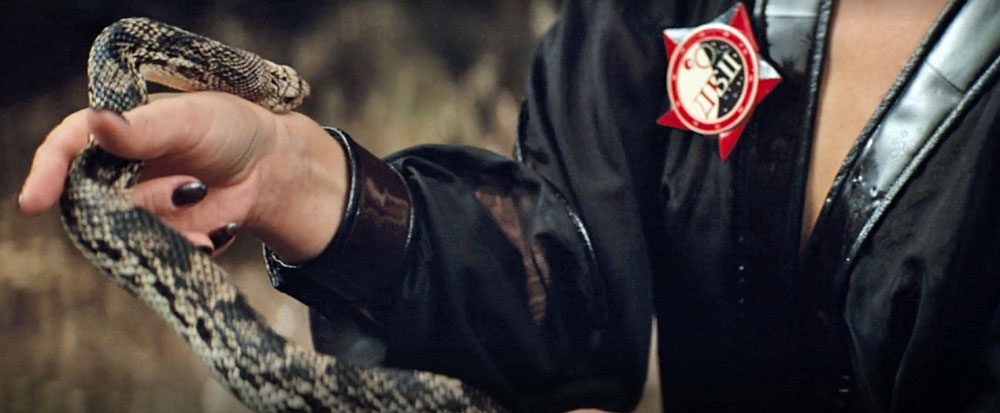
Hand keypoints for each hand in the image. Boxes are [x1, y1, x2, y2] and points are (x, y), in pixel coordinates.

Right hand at [18, 91, 347, 261]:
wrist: (270, 166)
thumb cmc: (229, 127)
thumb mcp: (189, 118)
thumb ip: (143, 129)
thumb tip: (96, 123)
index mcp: (112, 132)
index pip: (65, 149)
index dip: (46, 173)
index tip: (34, 201)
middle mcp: (114, 173)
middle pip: (92, 200)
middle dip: (143, 199)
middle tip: (193, 185)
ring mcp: (136, 208)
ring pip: (126, 231)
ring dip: (169, 223)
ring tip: (207, 194)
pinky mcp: (162, 237)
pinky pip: (159, 252)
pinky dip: (188, 245)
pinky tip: (220, 228)